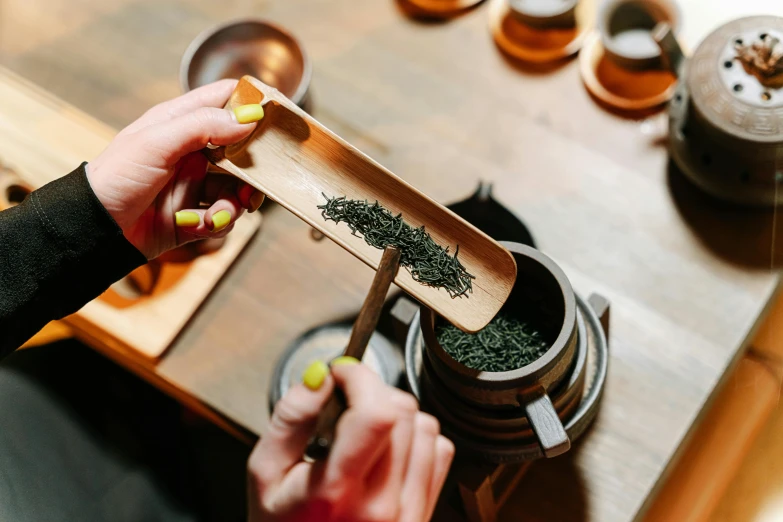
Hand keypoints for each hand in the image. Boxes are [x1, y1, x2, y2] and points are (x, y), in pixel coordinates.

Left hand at [87, 79, 265, 259]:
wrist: (96, 229)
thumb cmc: (115, 176)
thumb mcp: (157, 142)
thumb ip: (203, 125)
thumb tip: (249, 118)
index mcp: (180, 123)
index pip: (224, 100)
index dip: (251, 105)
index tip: (275, 117)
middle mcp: (192, 151)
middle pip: (242, 150)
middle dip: (253, 169)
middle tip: (258, 180)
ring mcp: (195, 183)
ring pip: (237, 189)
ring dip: (234, 203)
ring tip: (219, 213)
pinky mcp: (195, 214)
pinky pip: (224, 217)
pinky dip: (217, 222)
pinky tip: (197, 224)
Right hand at [248, 359, 454, 521]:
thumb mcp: (265, 474)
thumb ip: (291, 419)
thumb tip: (321, 375)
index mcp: (335, 493)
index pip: (376, 415)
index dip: (361, 378)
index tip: (342, 373)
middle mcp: (381, 505)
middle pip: (404, 413)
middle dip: (374, 391)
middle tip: (346, 401)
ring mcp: (408, 511)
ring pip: (426, 426)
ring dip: (396, 414)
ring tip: (364, 430)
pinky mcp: (424, 512)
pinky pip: (440, 451)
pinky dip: (416, 438)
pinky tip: (387, 450)